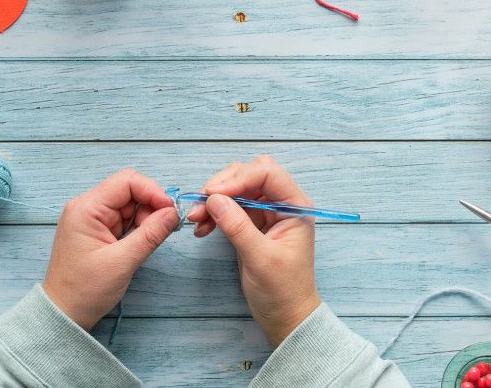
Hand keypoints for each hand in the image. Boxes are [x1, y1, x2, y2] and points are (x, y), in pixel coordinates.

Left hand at [43, 170, 178, 329]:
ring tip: (150, 240)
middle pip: (130, 191)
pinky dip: (139, 227)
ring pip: (131, 205)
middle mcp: (88, 207)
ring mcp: (94, 219)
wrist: (64, 314)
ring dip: (147, 218)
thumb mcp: (123, 261)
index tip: (171, 210)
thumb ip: (151, 233)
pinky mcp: (100, 230)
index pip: (126, 181)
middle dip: (151, 206)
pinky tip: (141, 242)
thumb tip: (174, 213)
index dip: (152, 191)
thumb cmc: (86, 290)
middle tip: (164, 228)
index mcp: (86, 208)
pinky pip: (126, 219)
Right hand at [188, 156, 320, 346]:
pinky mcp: (252, 223)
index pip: (268, 173)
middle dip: (224, 185)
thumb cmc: (283, 290)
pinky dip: (214, 212)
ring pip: (237, 189)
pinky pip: (230, 206)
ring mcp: (267, 212)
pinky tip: (202, 228)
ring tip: (195, 219)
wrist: (285, 316)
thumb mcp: (260, 258)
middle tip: (201, 203)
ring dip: (214, 199)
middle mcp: (282, 203)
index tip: (213, 193)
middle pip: (250, 174)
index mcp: (295, 206)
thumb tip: (214, 199)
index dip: (239, 178)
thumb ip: (238, 226)